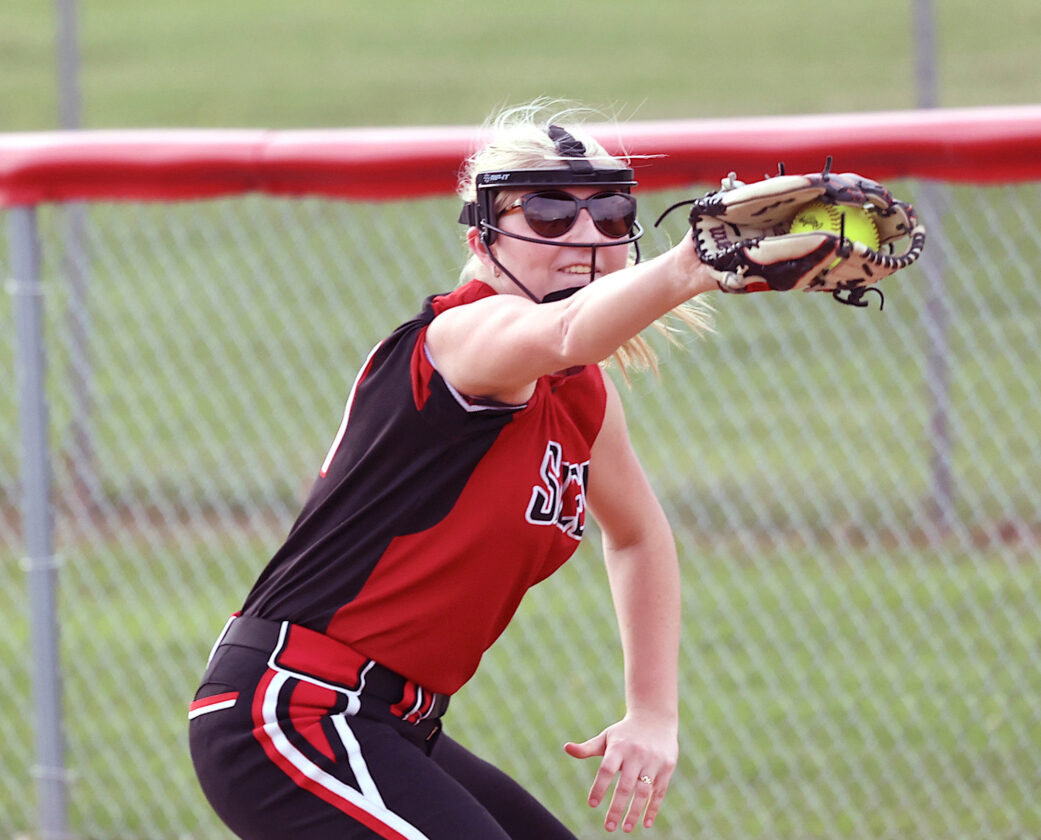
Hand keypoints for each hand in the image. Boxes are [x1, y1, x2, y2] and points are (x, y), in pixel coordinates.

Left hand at [564, 714, 677, 832]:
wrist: (655, 718)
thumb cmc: (625, 733)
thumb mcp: (606, 737)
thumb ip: (587, 748)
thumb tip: (566, 748)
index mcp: (618, 747)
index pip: (606, 769)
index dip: (599, 787)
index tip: (592, 804)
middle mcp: (636, 754)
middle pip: (625, 785)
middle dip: (616, 808)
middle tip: (608, 827)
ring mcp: (652, 761)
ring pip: (643, 791)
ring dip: (634, 812)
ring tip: (626, 828)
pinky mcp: (667, 767)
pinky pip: (659, 791)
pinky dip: (653, 808)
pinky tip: (646, 823)